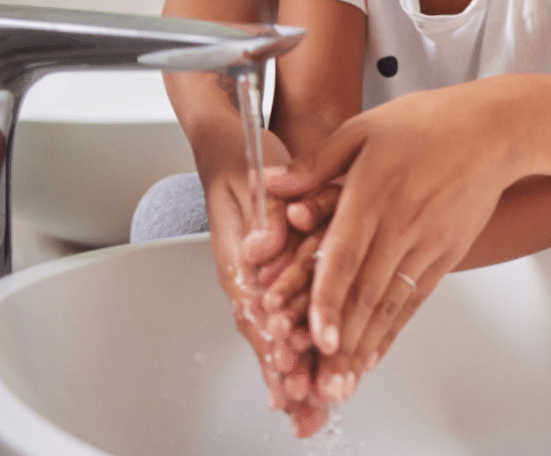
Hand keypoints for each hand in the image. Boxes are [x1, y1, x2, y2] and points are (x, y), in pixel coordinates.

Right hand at [205, 135, 327, 436]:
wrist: (237, 143)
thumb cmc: (245, 157)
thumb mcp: (253, 178)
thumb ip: (263, 216)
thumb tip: (262, 248)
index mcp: (239, 254)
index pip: (254, 307)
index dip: (271, 339)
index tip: (289, 366)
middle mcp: (248, 272)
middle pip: (264, 332)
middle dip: (284, 372)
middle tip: (304, 408)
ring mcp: (262, 274)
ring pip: (276, 331)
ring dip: (293, 370)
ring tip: (311, 408)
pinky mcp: (278, 269)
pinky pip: (288, 315)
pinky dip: (301, 346)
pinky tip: (313, 373)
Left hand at [261, 78, 521, 384]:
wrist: (493, 130)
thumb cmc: (428, 122)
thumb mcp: (364, 128)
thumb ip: (316, 163)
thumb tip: (271, 183)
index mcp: (373, 190)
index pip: (346, 254)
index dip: (328, 297)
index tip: (314, 334)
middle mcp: (401, 222)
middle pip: (367, 290)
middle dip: (341, 340)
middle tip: (319, 379)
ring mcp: (427, 241)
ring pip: (391, 302)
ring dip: (365, 345)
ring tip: (342, 382)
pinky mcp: (447, 252)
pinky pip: (416, 298)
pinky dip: (393, 330)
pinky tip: (374, 354)